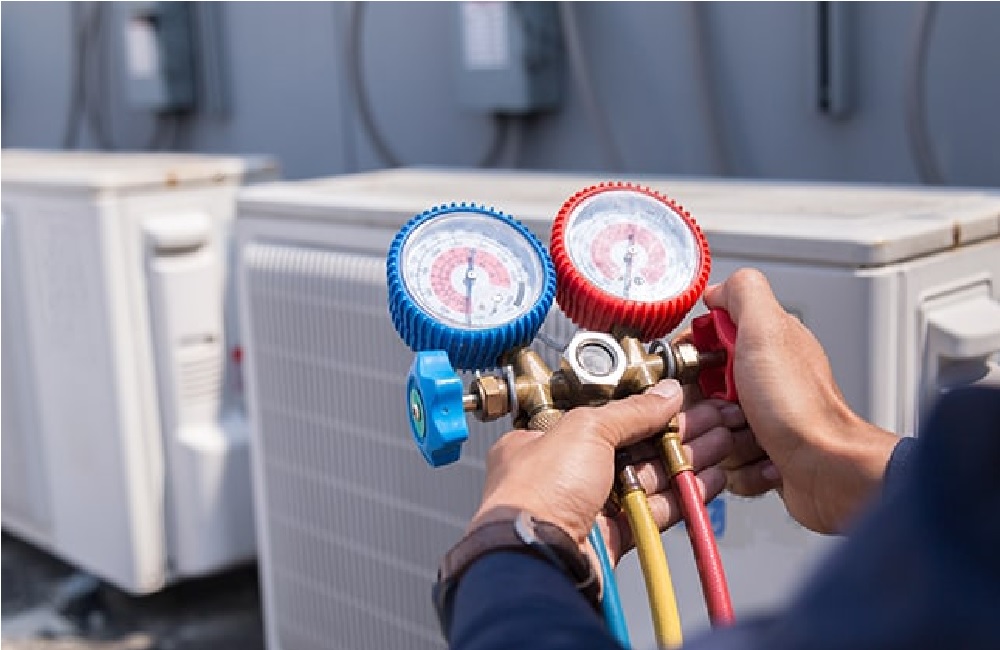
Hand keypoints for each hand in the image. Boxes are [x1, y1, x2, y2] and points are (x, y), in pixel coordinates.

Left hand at [468, 380, 740, 572]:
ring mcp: (588, 506)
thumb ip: (631, 411)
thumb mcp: (586, 430)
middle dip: (675, 433)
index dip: (643, 408)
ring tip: (722, 444)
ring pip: (647, 479)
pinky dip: (682, 496)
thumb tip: (665, 393)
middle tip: (711, 420)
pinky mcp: (611, 537)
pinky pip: (653, 511)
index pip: (602, 416)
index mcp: (544, 440)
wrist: (537, 557)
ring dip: (685, 461)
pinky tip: (710, 480)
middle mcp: (564, 473)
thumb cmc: (537, 492)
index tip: (677, 401)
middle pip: (631, 447)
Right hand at [704, 269, 898, 533]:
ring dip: (723, 442)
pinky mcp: (764, 457)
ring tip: (753, 439)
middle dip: (705, 409)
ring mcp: (765, 421)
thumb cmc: (802, 408)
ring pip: (711, 433)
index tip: (698, 372)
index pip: (704, 346)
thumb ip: (743, 293)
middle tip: (730, 410)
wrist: (830, 469)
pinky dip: (740, 469)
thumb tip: (717, 289)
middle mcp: (765, 382)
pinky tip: (764, 460)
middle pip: (701, 394)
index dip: (692, 360)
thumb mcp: (767, 330)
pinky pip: (728, 465)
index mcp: (763, 347)